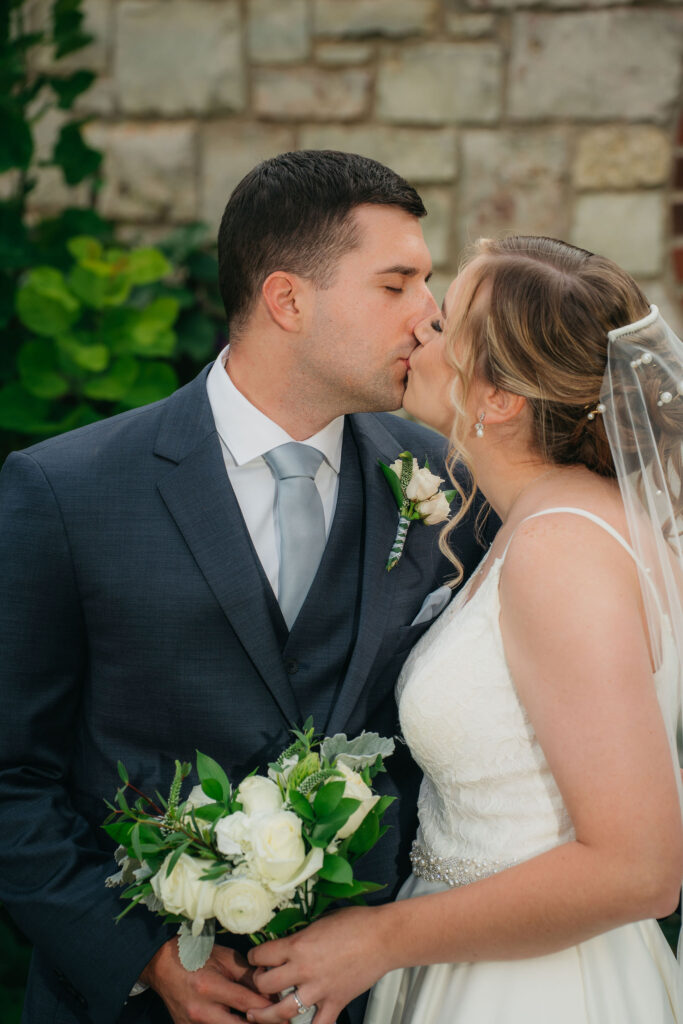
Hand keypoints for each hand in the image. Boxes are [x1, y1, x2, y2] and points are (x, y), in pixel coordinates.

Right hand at [141, 937, 273, 1023]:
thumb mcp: (224, 959)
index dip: (267, 1007)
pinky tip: (240, 1020)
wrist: (162, 965)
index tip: (284, 1010)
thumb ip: (248, 975)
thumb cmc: (196, 957)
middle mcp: (200, 1010)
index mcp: (209, 986)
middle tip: (279, 1021)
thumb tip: (270, 990)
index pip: (245, 1002)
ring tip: (261, 1021)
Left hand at [246, 907, 388, 1023]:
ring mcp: (318, 989)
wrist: (383, 937)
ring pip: (282, 1011)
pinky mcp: (335, 1003)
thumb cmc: (356, 923)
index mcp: (297, 944)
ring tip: (256, 1015)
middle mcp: (303, 969)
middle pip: (265, 984)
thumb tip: (291, 943)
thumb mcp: (321, 921)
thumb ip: (302, 935)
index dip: (254, 958)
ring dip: (266, 1015)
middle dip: (257, 984)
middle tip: (258, 983)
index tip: (256, 959)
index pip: (261, 955)